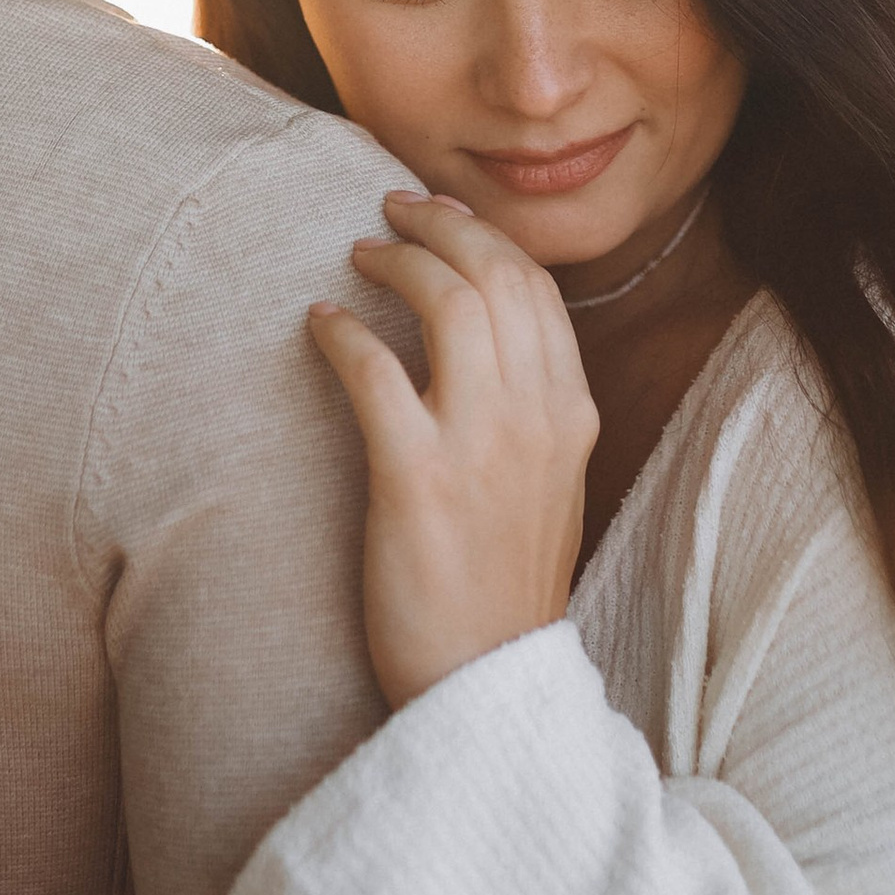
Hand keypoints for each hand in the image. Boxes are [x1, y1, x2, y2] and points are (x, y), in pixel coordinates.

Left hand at [309, 192, 597, 712]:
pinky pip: (376, 371)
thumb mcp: (550, 488)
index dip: (485, 238)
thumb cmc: (501, 589)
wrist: (486, 683)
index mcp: (573, 415)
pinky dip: (344, 333)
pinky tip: (321, 324)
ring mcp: (482, 446)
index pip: (537, 290)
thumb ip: (533, 411)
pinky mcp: (417, 480)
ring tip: (359, 253)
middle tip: (392, 210)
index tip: (441, 218)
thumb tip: (489, 340)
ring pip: (448, 303)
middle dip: (441, 227)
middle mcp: (538, 418)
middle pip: (496, 276)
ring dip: (397, 263)